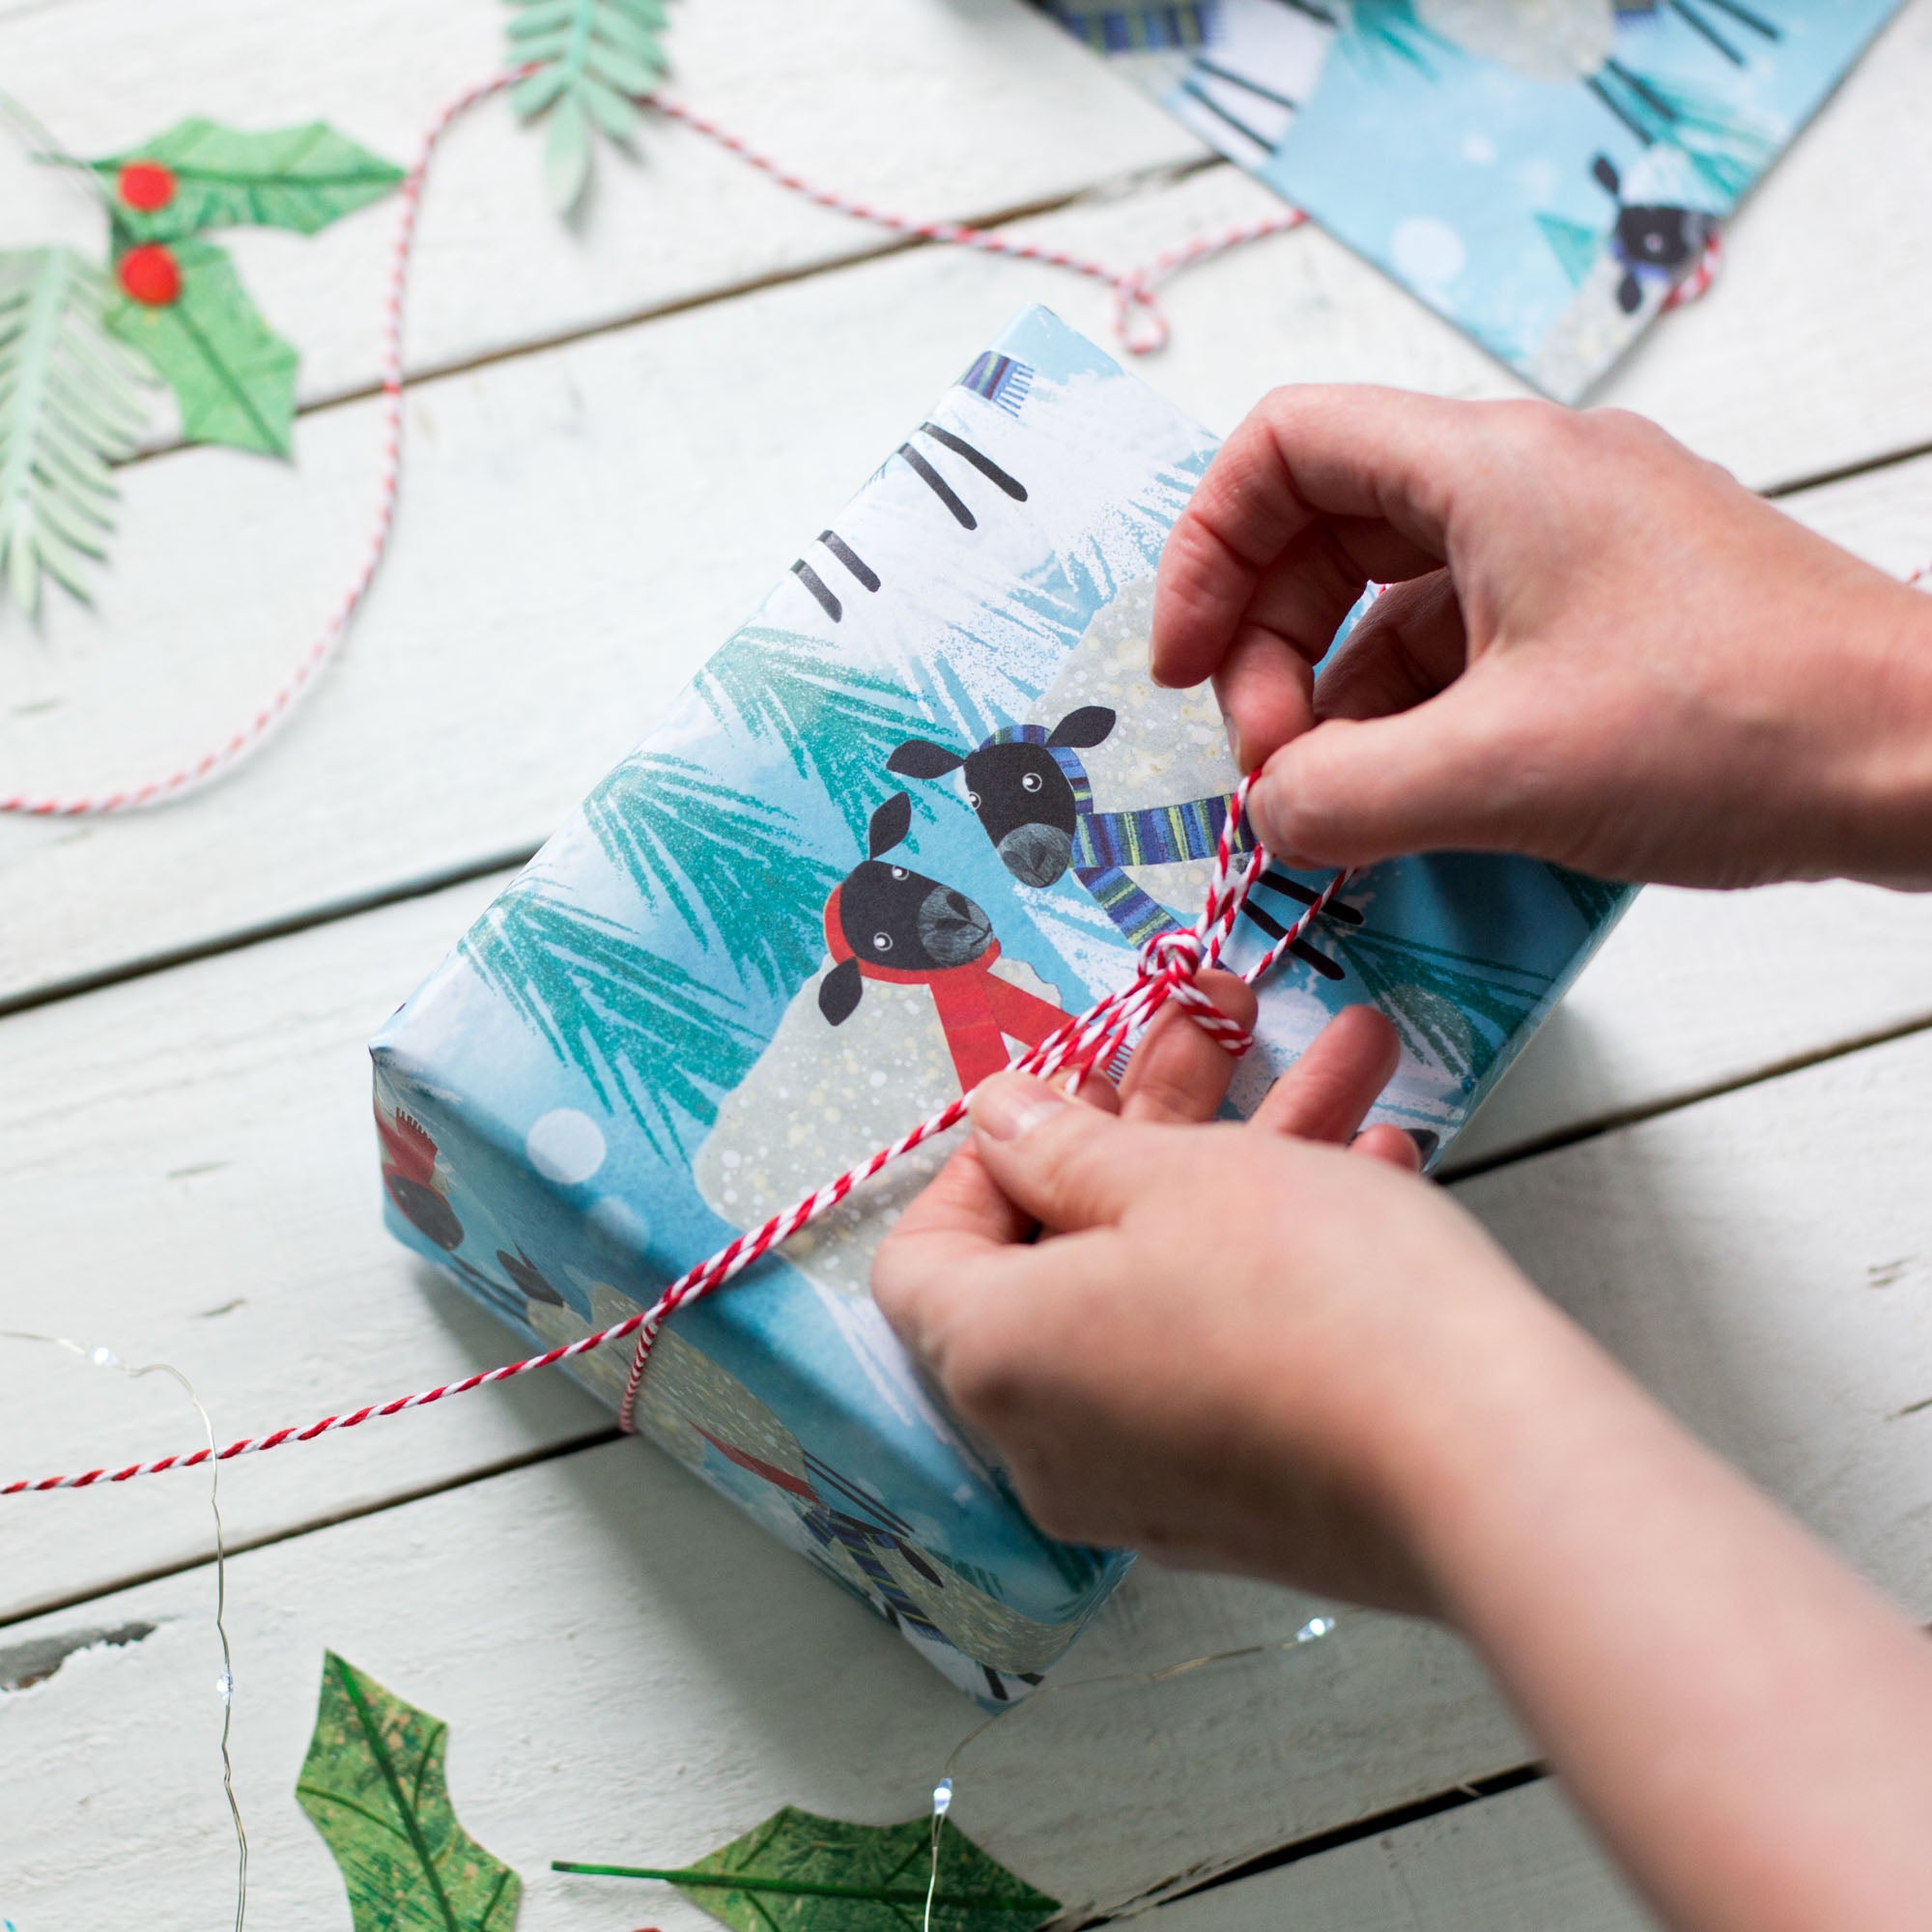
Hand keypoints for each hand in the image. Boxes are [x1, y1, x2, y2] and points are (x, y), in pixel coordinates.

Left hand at [872, 991, 1558, 1610]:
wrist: (1490, 1467)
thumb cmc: (1306, 1293)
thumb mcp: (1175, 1175)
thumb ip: (1064, 1145)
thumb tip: (996, 1121)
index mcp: (996, 1361)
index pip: (923, 1257)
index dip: (984, 1158)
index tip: (1073, 1089)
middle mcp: (1051, 1440)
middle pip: (1066, 1253)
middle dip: (1159, 1120)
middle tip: (1225, 1026)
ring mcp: (1152, 1482)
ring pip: (1169, 1287)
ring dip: (1247, 1163)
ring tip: (1349, 1056)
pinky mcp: (1248, 1499)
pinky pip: (1227, 1354)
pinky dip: (1278, 1262)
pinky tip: (1376, 1163)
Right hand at [1151, 389, 1931, 890]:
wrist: (1929, 757)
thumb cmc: (1743, 727)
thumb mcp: (1500, 772)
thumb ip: (1339, 795)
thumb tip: (1267, 812)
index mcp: (1490, 469)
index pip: (1284, 446)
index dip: (1206, 552)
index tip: (1184, 668)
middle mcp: (1525, 484)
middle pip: (1326, 528)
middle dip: (1269, 650)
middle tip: (1274, 766)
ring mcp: (1571, 548)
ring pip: (1391, 598)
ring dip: (1336, 700)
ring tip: (1337, 806)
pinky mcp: (1606, 615)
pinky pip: (1462, 647)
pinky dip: (1411, 719)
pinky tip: (1408, 803)